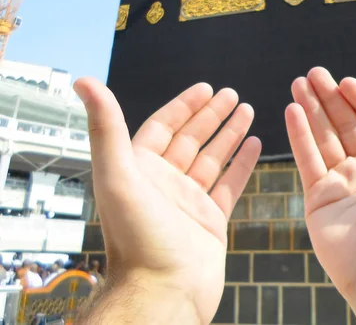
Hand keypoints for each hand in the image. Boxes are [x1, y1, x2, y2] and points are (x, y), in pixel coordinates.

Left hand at [74, 79, 260, 323]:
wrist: (164, 291)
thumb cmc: (137, 237)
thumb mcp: (118, 175)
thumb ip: (106, 128)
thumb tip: (83, 80)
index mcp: (139, 171)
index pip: (163, 127)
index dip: (184, 105)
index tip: (206, 88)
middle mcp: (163, 184)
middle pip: (191, 139)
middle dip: (212, 115)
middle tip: (232, 94)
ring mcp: (188, 202)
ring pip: (213, 158)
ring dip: (229, 134)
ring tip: (248, 110)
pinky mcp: (211, 221)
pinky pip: (230, 185)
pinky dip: (242, 164)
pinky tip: (254, 144)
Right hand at [285, 68, 355, 323]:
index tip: (344, 81)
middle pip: (345, 124)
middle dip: (329, 98)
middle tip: (313, 73)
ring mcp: (341, 182)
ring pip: (323, 137)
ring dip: (311, 109)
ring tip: (298, 83)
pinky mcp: (319, 196)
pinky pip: (307, 158)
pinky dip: (299, 134)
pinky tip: (292, 110)